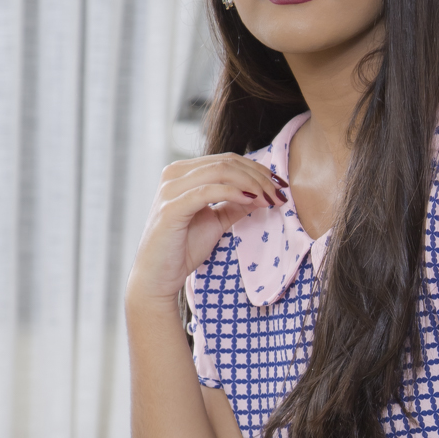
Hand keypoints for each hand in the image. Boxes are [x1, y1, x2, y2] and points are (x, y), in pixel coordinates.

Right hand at [126, 154, 285, 307]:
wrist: (158, 277)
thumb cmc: (183, 249)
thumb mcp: (216, 222)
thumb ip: (235, 205)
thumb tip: (263, 194)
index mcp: (183, 173)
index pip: (227, 160)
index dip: (258, 170)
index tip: (280, 186)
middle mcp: (174, 174)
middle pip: (227, 162)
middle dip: (259, 177)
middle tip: (280, 193)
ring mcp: (170, 189)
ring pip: (220, 171)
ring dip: (252, 184)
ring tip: (270, 199)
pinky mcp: (171, 207)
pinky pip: (208, 191)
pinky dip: (234, 193)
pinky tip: (251, 201)